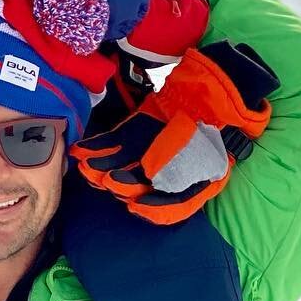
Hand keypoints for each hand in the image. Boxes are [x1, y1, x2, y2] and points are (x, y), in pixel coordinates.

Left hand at [69, 43, 276, 225]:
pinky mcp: (132, 134)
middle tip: (106, 181)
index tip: (135, 205)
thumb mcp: (212, 150)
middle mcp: (166, 173)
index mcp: (193, 184)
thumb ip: (186, 168)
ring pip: (120, 167)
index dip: (152, 209)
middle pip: (140, 186)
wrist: (216, 91)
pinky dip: (96, 148)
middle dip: (120, 185)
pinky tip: (81, 151)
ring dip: (102, 169)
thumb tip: (154, 176)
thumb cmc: (220, 125)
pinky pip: (112, 144)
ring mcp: (146, 154)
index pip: (171, 205)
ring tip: (87, 168)